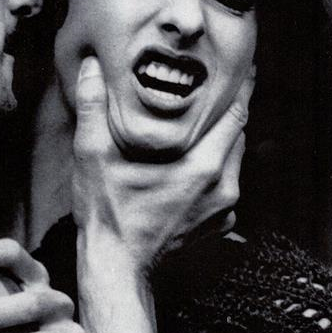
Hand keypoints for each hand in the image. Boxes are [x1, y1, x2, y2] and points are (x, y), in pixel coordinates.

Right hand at [73, 57, 253, 275]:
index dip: (242, 86)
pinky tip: (193, 162)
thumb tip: (89, 65)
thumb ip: (93, 107)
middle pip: (239, 134)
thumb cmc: (106, 214)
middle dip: (229, 110)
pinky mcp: (217, 224)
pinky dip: (215, 170)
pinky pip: (226, 186)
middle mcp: (223, 186)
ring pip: (234, 160)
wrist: (116, 267)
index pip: (238, 113)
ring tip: (204, 121)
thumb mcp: (92, 156)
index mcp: (203, 165)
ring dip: (221, 140)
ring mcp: (223, 209)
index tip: (241, 65)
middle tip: (217, 86)